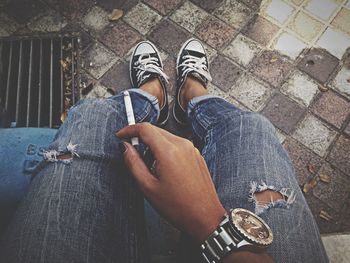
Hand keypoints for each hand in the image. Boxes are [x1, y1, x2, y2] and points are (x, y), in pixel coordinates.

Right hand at [116, 123, 225, 241]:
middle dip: (141, 137)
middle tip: (132, 152)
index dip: (130, 129)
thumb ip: (133, 163)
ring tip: (150, 167)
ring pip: (166, 137)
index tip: (122, 135)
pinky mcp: (196, 155)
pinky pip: (176, 145)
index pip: (145, 128)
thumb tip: (126, 147)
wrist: (205, 216)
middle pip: (156, 130)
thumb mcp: (148, 187)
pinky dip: (165, 150)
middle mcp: (182, 145)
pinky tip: (164, 169)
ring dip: (153, 145)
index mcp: (169, 151)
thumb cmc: (180, 206)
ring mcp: (192, 149)